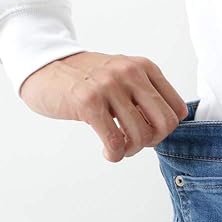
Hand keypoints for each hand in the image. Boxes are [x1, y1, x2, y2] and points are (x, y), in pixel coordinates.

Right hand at [20, 51, 188, 161]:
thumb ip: (146, 94)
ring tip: (119, 147)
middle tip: (136, 142)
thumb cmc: (87, 78)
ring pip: (141, 135)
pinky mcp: (88, 102)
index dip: (165, 129)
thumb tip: (166, 128)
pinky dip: (115, 154)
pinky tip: (108, 152)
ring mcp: (110, 86)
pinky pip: (115, 141)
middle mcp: (131, 73)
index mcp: (144, 68)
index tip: (148, 131)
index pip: (177, 110)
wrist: (44, 67)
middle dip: (153, 141)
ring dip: (131, 150)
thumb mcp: (124, 76)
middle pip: (165, 124)